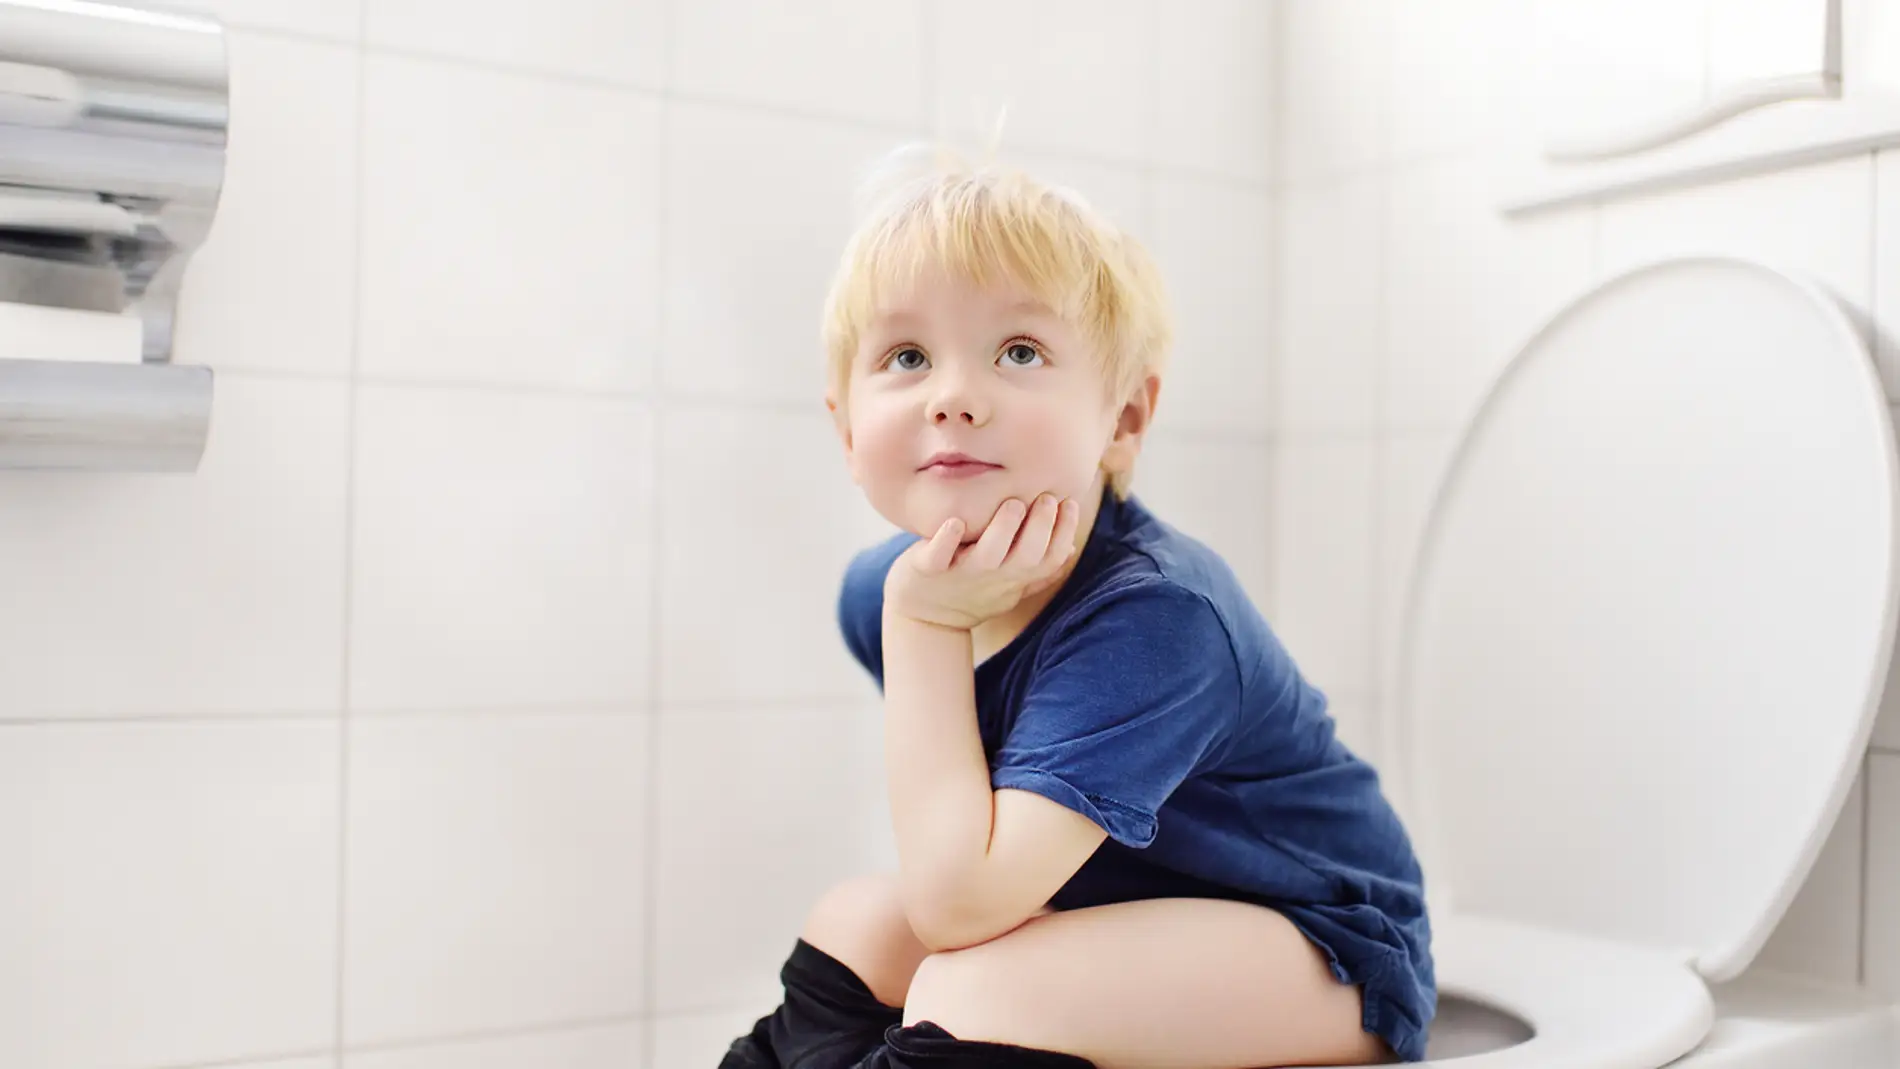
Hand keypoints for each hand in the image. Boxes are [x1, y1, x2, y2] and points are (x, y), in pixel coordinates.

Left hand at [885, 495, 1082, 630]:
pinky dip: (946, 540)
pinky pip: (938, 557)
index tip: (1070, 501)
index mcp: (1015, 577)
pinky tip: (954, 523)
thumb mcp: (1010, 587)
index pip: (1051, 558)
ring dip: (1002, 529)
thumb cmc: (972, 593)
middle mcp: (994, 577)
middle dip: (1041, 527)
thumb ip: (1038, 570)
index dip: (1065, 532)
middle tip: (1047, 497)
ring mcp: (963, 573)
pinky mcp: (929, 569)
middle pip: (1028, 557)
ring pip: (988, 555)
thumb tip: (1070, 548)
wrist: (924, 620)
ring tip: (1013, 503)